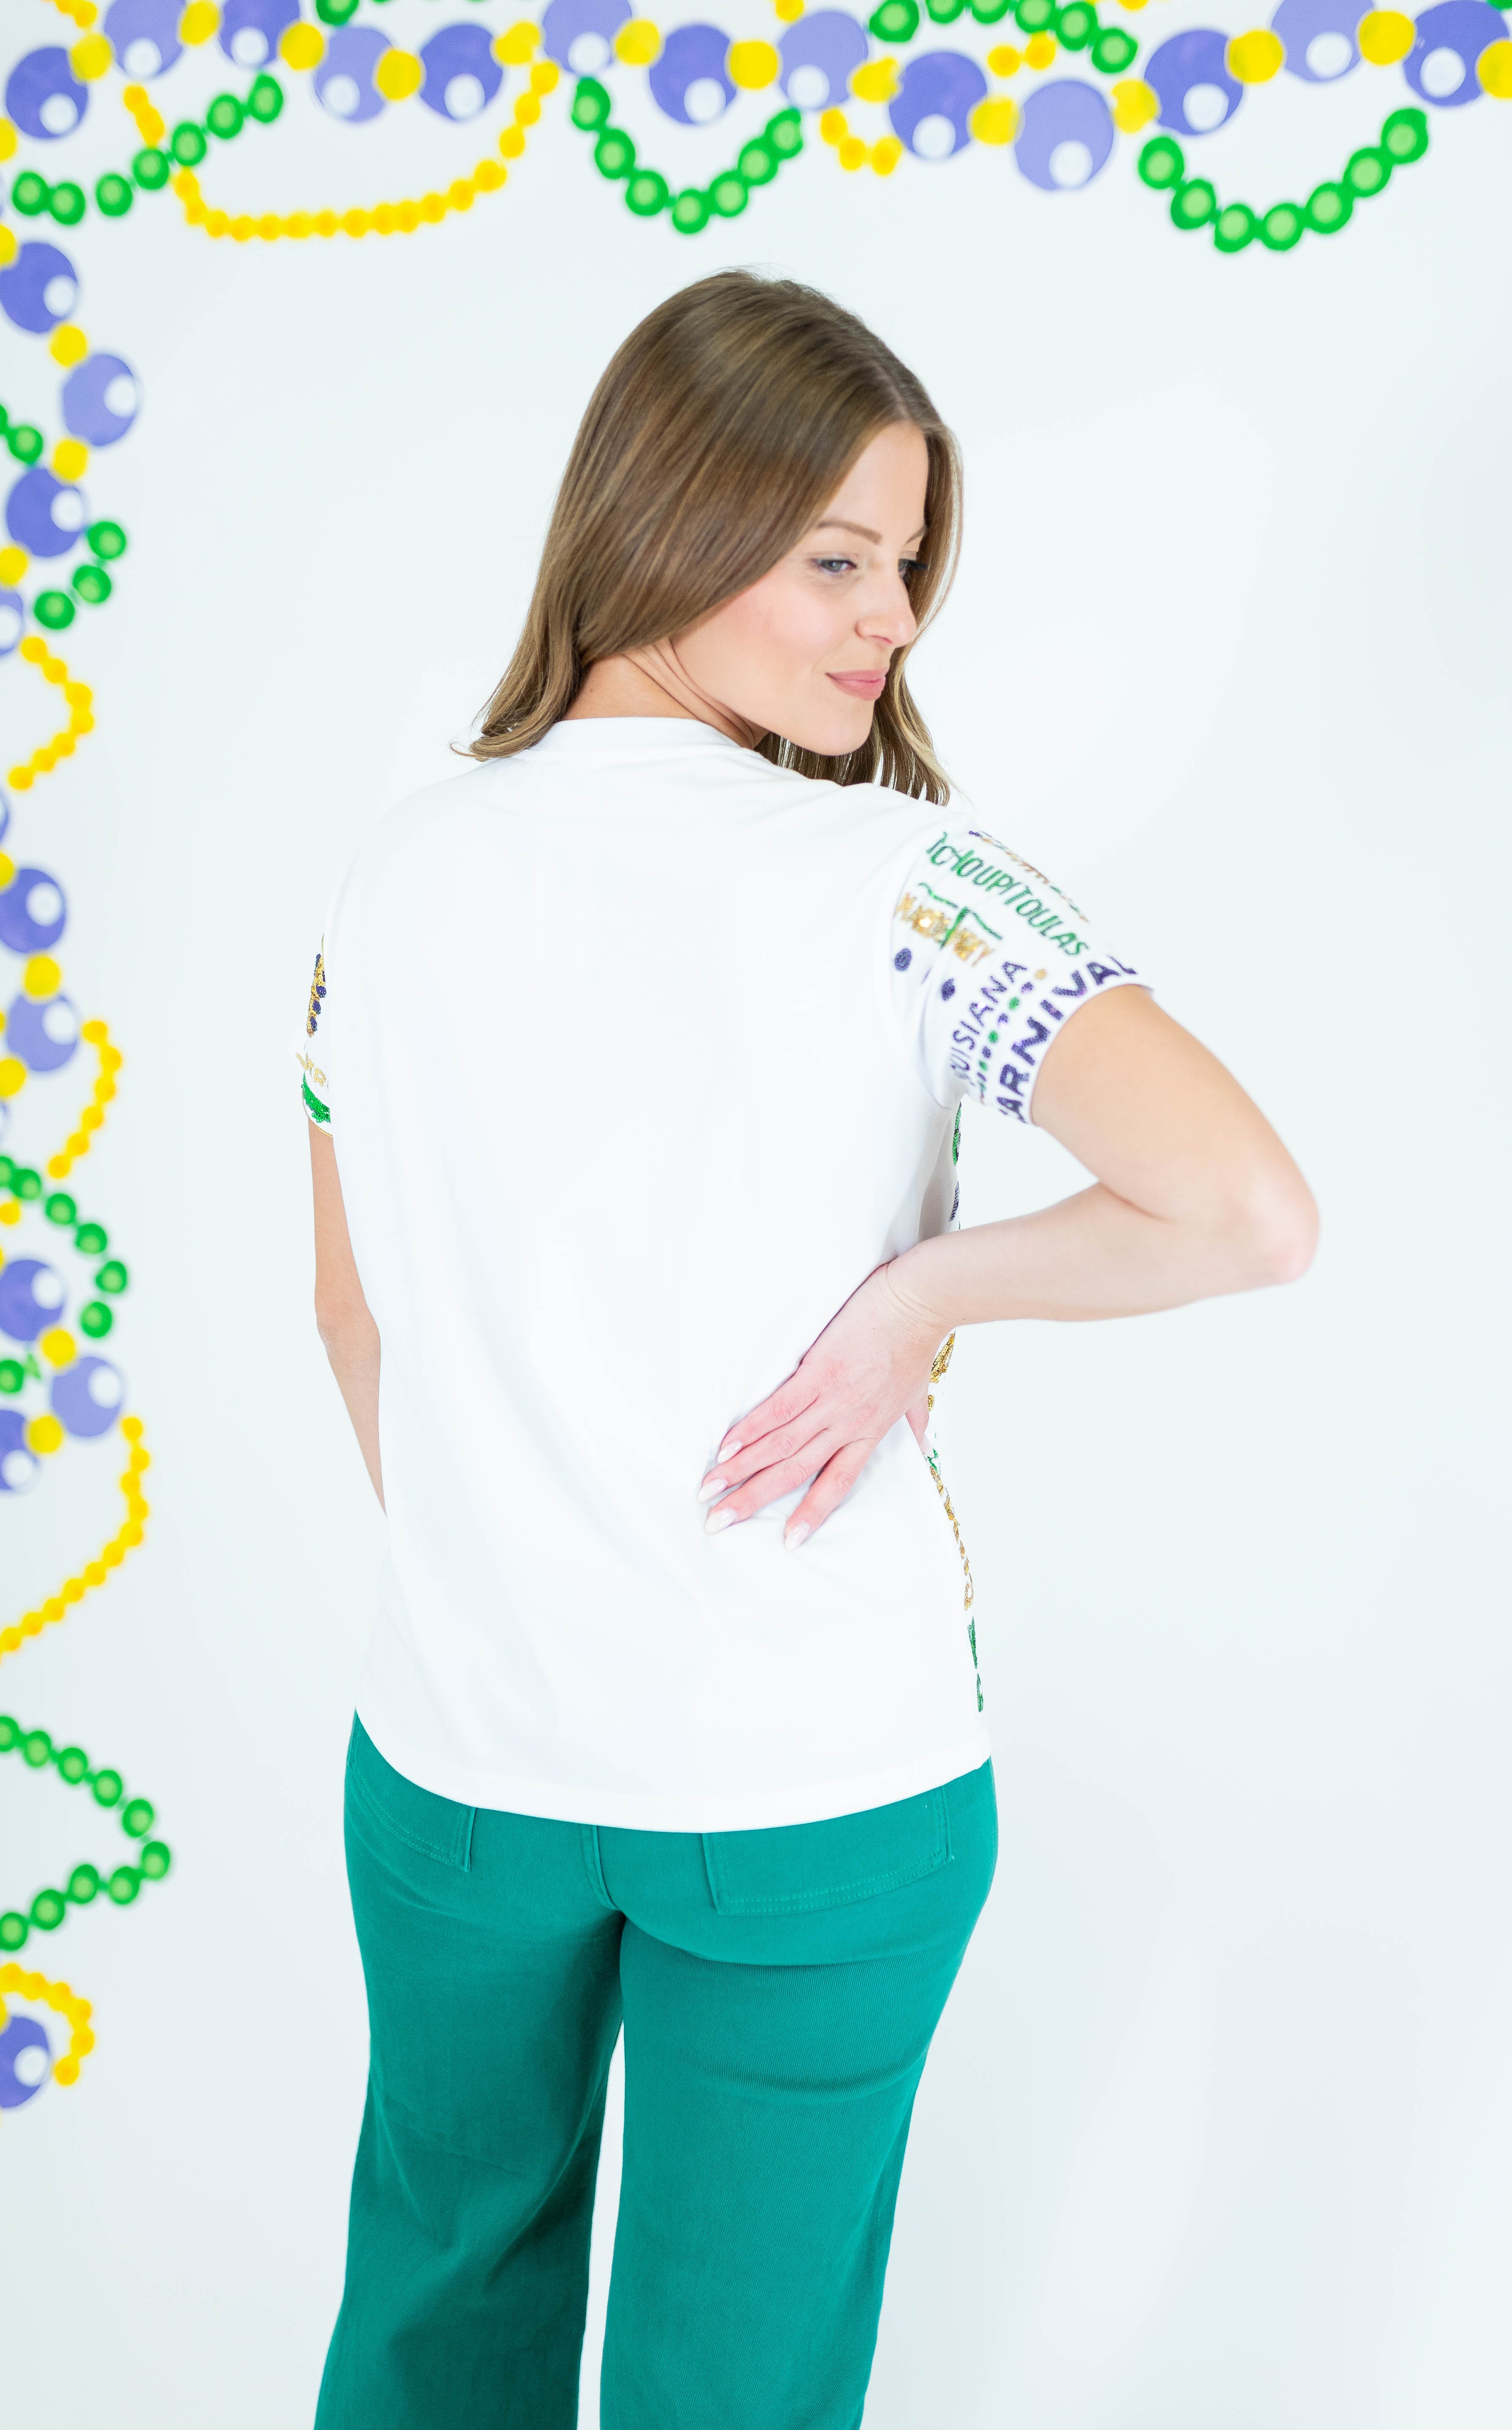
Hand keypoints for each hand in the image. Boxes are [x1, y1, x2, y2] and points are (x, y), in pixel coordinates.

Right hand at [697, 1260, 946, 1548]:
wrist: (918, 1303)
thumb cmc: (915, 1344)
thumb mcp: (917, 1393)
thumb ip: (916, 1423)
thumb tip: (924, 1446)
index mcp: (868, 1432)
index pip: (837, 1483)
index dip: (811, 1513)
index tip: (787, 1541)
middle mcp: (848, 1424)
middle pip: (795, 1472)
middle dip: (753, 1500)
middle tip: (718, 1522)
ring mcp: (832, 1400)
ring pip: (781, 1446)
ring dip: (741, 1470)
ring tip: (709, 1489)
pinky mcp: (818, 1372)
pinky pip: (779, 1408)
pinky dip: (751, 1429)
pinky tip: (726, 1447)